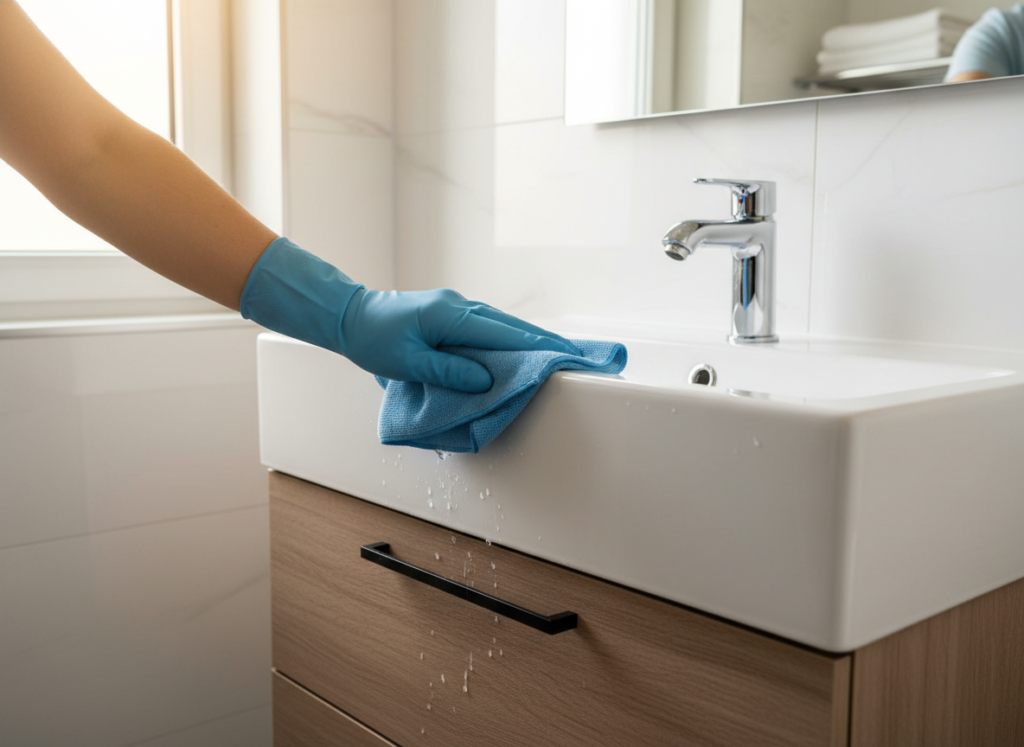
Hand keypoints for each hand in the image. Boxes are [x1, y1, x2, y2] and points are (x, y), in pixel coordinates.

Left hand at [340, 288, 578, 391]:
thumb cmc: (374, 340)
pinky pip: (488, 326)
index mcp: (451, 314)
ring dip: (529, 339)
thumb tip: (486, 379)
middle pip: (510, 325)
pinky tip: (521, 349)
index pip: (504, 333)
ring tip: (557, 354)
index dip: (537, 346)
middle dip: (543, 341)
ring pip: (501, 324)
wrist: (351, 315)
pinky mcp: (452, 313)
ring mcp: (457, 306)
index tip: (566, 356)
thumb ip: (448, 371)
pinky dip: (509, 338)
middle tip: (575, 356)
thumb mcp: (407, 362)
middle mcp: (459, 305)